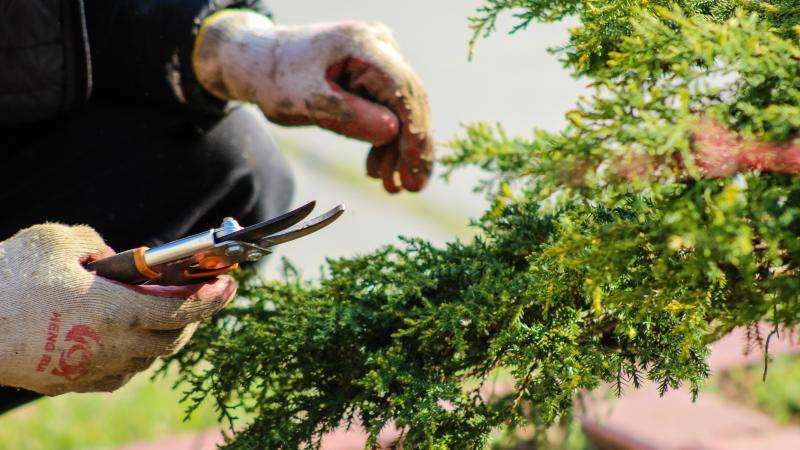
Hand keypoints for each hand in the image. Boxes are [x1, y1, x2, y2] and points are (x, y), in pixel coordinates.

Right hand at [0, 224, 235, 394]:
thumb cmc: (9, 278)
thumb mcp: (59, 240)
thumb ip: (99, 245)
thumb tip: (116, 258)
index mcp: (119, 312)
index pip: (184, 310)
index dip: (213, 298)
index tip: (231, 284)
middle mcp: (114, 347)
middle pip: (173, 339)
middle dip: (193, 317)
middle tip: (200, 296)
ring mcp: (91, 370)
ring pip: (147, 360)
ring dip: (162, 338)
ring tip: (162, 313)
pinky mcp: (69, 383)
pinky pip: (117, 373)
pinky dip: (132, 355)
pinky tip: (124, 338)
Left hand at [194, 11, 433, 192]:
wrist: (257, 63)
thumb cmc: (275, 78)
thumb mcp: (306, 101)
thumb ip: (348, 115)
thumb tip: (393, 133)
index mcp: (363, 44)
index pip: (402, 88)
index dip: (414, 129)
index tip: (416, 165)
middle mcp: (379, 46)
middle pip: (409, 100)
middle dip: (412, 147)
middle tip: (412, 187)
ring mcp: (379, 60)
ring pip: (402, 110)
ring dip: (398, 150)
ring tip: (392, 186)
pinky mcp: (374, 76)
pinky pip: (389, 111)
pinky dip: (384, 141)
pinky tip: (379, 169)